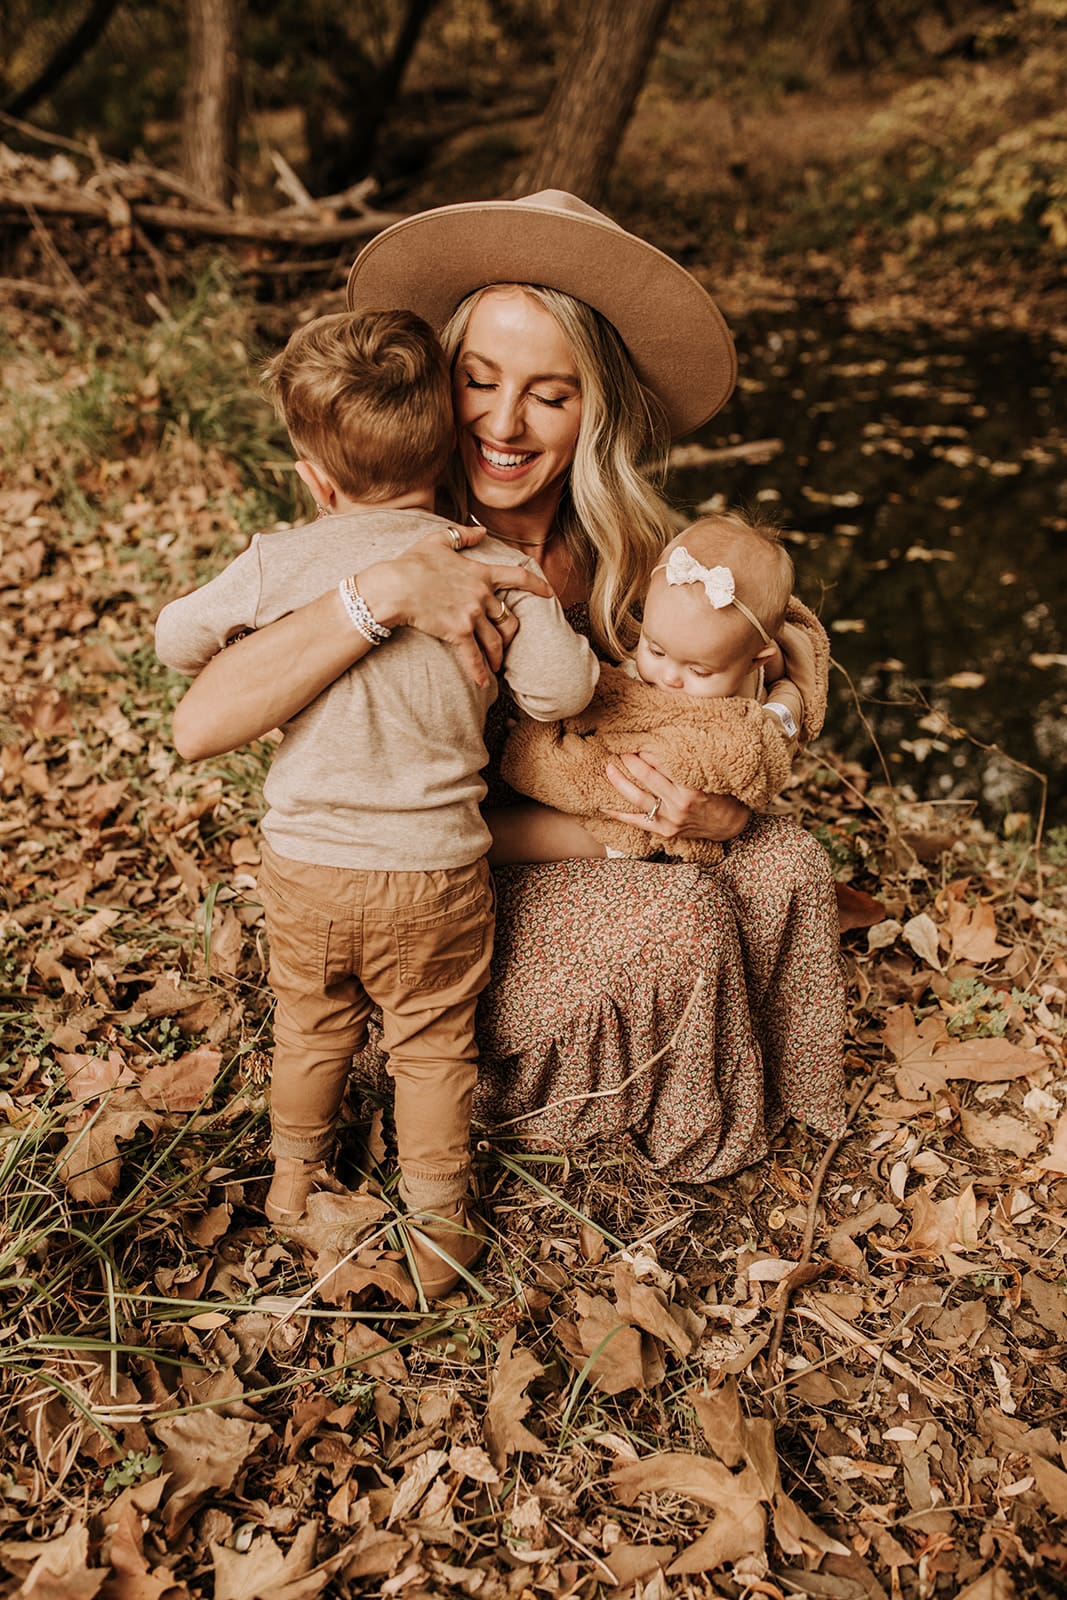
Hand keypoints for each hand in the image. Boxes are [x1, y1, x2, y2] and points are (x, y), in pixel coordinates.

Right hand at [358, 523, 548, 686]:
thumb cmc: (412, 563)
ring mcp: (472, 614)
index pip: (518, 577)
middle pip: (508, 618)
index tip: (549, 593)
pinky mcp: (459, 632)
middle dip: (510, 634)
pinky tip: (483, 682)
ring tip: (496, 666)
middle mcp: (482, 594)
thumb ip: (463, 535)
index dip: (537, 585)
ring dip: (497, 656)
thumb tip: (482, 531)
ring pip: (496, 640)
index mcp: (481, 572)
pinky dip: (480, 671)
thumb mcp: (438, 541)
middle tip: (506, 644)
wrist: (395, 586)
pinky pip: (475, 656)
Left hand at [602, 750, 750, 842]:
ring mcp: (671, 819)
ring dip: (620, 782)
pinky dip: (618, 813)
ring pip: (638, 797)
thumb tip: (667, 736)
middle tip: (620, 746)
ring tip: (609, 767)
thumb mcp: (711, 773)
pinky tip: (602, 804)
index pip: (663, 762)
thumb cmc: (723, 793)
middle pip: (647, 776)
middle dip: (631, 760)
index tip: (637, 736)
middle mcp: (680, 803)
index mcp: (693, 785)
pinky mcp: (664, 831)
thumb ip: (691, 758)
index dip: (647, 748)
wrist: (731, 825)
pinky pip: (636, 821)